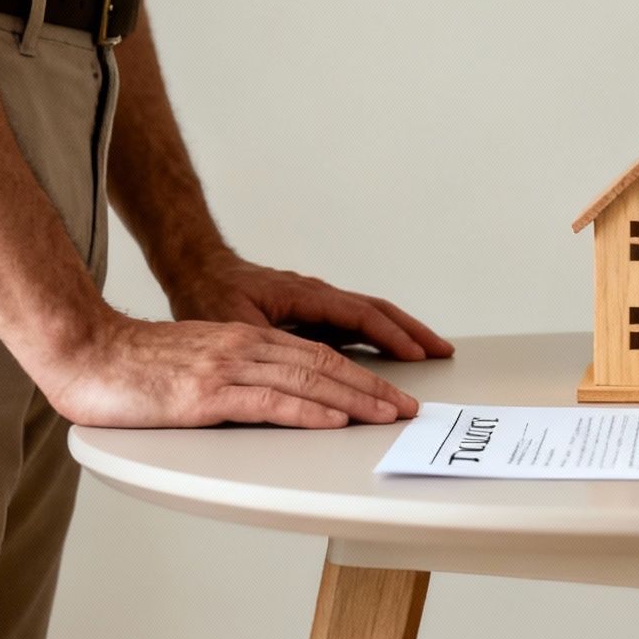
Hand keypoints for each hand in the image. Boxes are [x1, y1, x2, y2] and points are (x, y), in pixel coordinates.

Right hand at [33, 311, 421, 428]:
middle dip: (371, 388)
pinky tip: (332, 421)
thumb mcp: (193, 367)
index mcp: (242, 341)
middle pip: (323, 365)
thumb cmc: (128, 367)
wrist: (82, 351)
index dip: (357, 376)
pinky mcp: (206, 393)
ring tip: (386, 416)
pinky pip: (268, 401)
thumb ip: (230, 379)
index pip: (315, 356)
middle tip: (405, 408)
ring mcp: (227, 368)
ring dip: (353, 401)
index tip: (387, 395)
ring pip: (306, 381)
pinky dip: (307, 411)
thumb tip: (261, 405)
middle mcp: (243, 347)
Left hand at [164, 252, 454, 360]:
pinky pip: (355, 321)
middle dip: (412, 331)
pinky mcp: (311, 311)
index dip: (391, 336)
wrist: (196, 269)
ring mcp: (317, 301)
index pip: (360, 316)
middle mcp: (317, 295)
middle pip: (376, 311)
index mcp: (304, 295)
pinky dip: (379, 334)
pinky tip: (389, 350)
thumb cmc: (208, 294)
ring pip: (369, 314)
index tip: (417, 354)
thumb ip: (266, 344)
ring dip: (401, 331)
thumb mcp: (231, 323)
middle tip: (442, 351)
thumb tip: (293, 369)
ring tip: (428, 350)